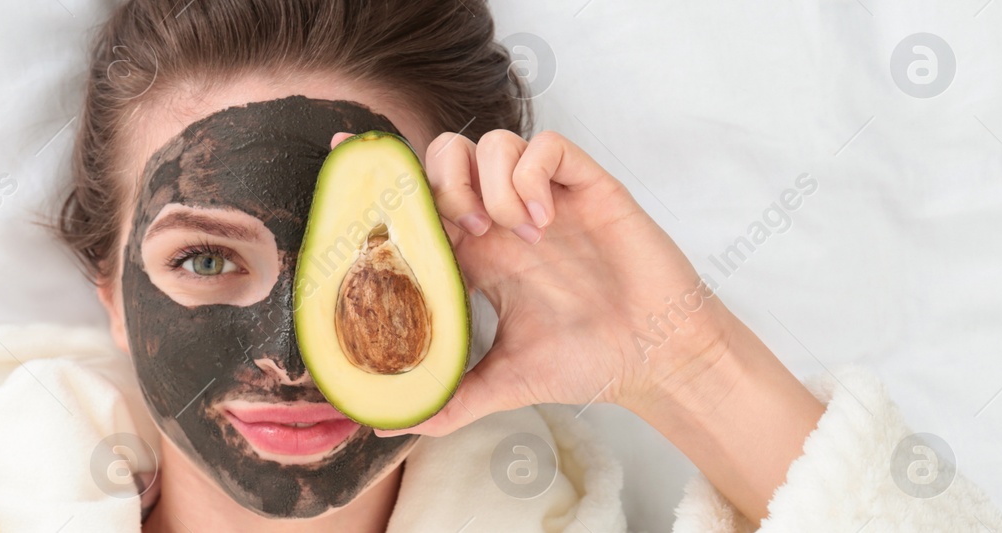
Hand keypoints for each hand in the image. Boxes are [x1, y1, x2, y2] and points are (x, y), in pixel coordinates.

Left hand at [329, 130, 824, 523]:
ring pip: (494, 141)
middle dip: (441, 179)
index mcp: (476, 254)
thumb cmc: (585, 362)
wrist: (655, 359)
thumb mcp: (503, 384)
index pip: (421, 198)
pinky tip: (541, 219)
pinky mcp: (587, 187)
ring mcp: (544, 197)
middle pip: (448, 153)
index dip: (387, 181)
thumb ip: (448, 401)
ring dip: (489, 181)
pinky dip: (532, 175)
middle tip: (462, 231)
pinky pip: (547, 145)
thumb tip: (384, 426)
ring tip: (511, 231)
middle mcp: (503, 218)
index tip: (347, 159)